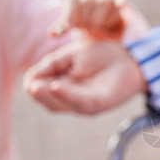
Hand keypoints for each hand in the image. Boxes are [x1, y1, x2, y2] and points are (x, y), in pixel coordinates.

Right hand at [23, 38, 146, 113]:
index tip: (30, 81)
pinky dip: (68, 96)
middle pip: (51, 103)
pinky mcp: (101, 103)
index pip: (45, 92)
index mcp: (66, 87)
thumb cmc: (103, 54)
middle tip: (31, 86)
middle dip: (39, 94)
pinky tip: (57, 87)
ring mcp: (87, 103)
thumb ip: (52, 64)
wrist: (130, 55)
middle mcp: (75, 99)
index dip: (35, 87)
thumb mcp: (71, 55)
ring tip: (37, 87)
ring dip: (49, 96)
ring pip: (63, 105)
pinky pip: (81, 102)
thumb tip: (29, 78)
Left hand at [49, 0, 126, 39]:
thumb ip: (63, 25)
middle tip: (82, 28)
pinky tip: (119, 5)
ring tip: (92, 28)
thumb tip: (52, 34)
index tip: (71, 26)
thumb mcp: (72, 18)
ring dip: (97, 18)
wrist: (103, 15)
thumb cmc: (83, 15)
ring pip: (103, 0)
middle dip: (84, 17)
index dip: (71, 12)